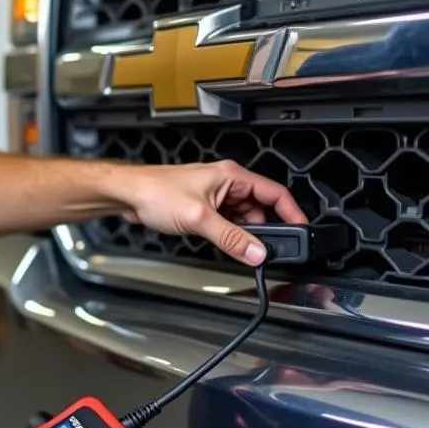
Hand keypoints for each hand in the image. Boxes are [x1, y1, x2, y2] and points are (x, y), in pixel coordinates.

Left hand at [123, 160, 307, 265]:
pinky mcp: (203, 209)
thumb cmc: (155, 192)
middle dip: (263, 230)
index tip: (301, 231)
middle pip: (260, 209)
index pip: (275, 192)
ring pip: (243, 219)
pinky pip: (227, 224)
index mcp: (232, 176)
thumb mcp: (199, 217)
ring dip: (243, 234)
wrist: (127, 195)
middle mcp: (226, 184)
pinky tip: (223, 244)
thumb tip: (256, 251)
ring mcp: (214, 196)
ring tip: (238, 247)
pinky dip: (229, 235)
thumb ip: (230, 237)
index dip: (291, 213)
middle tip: (263, 249)